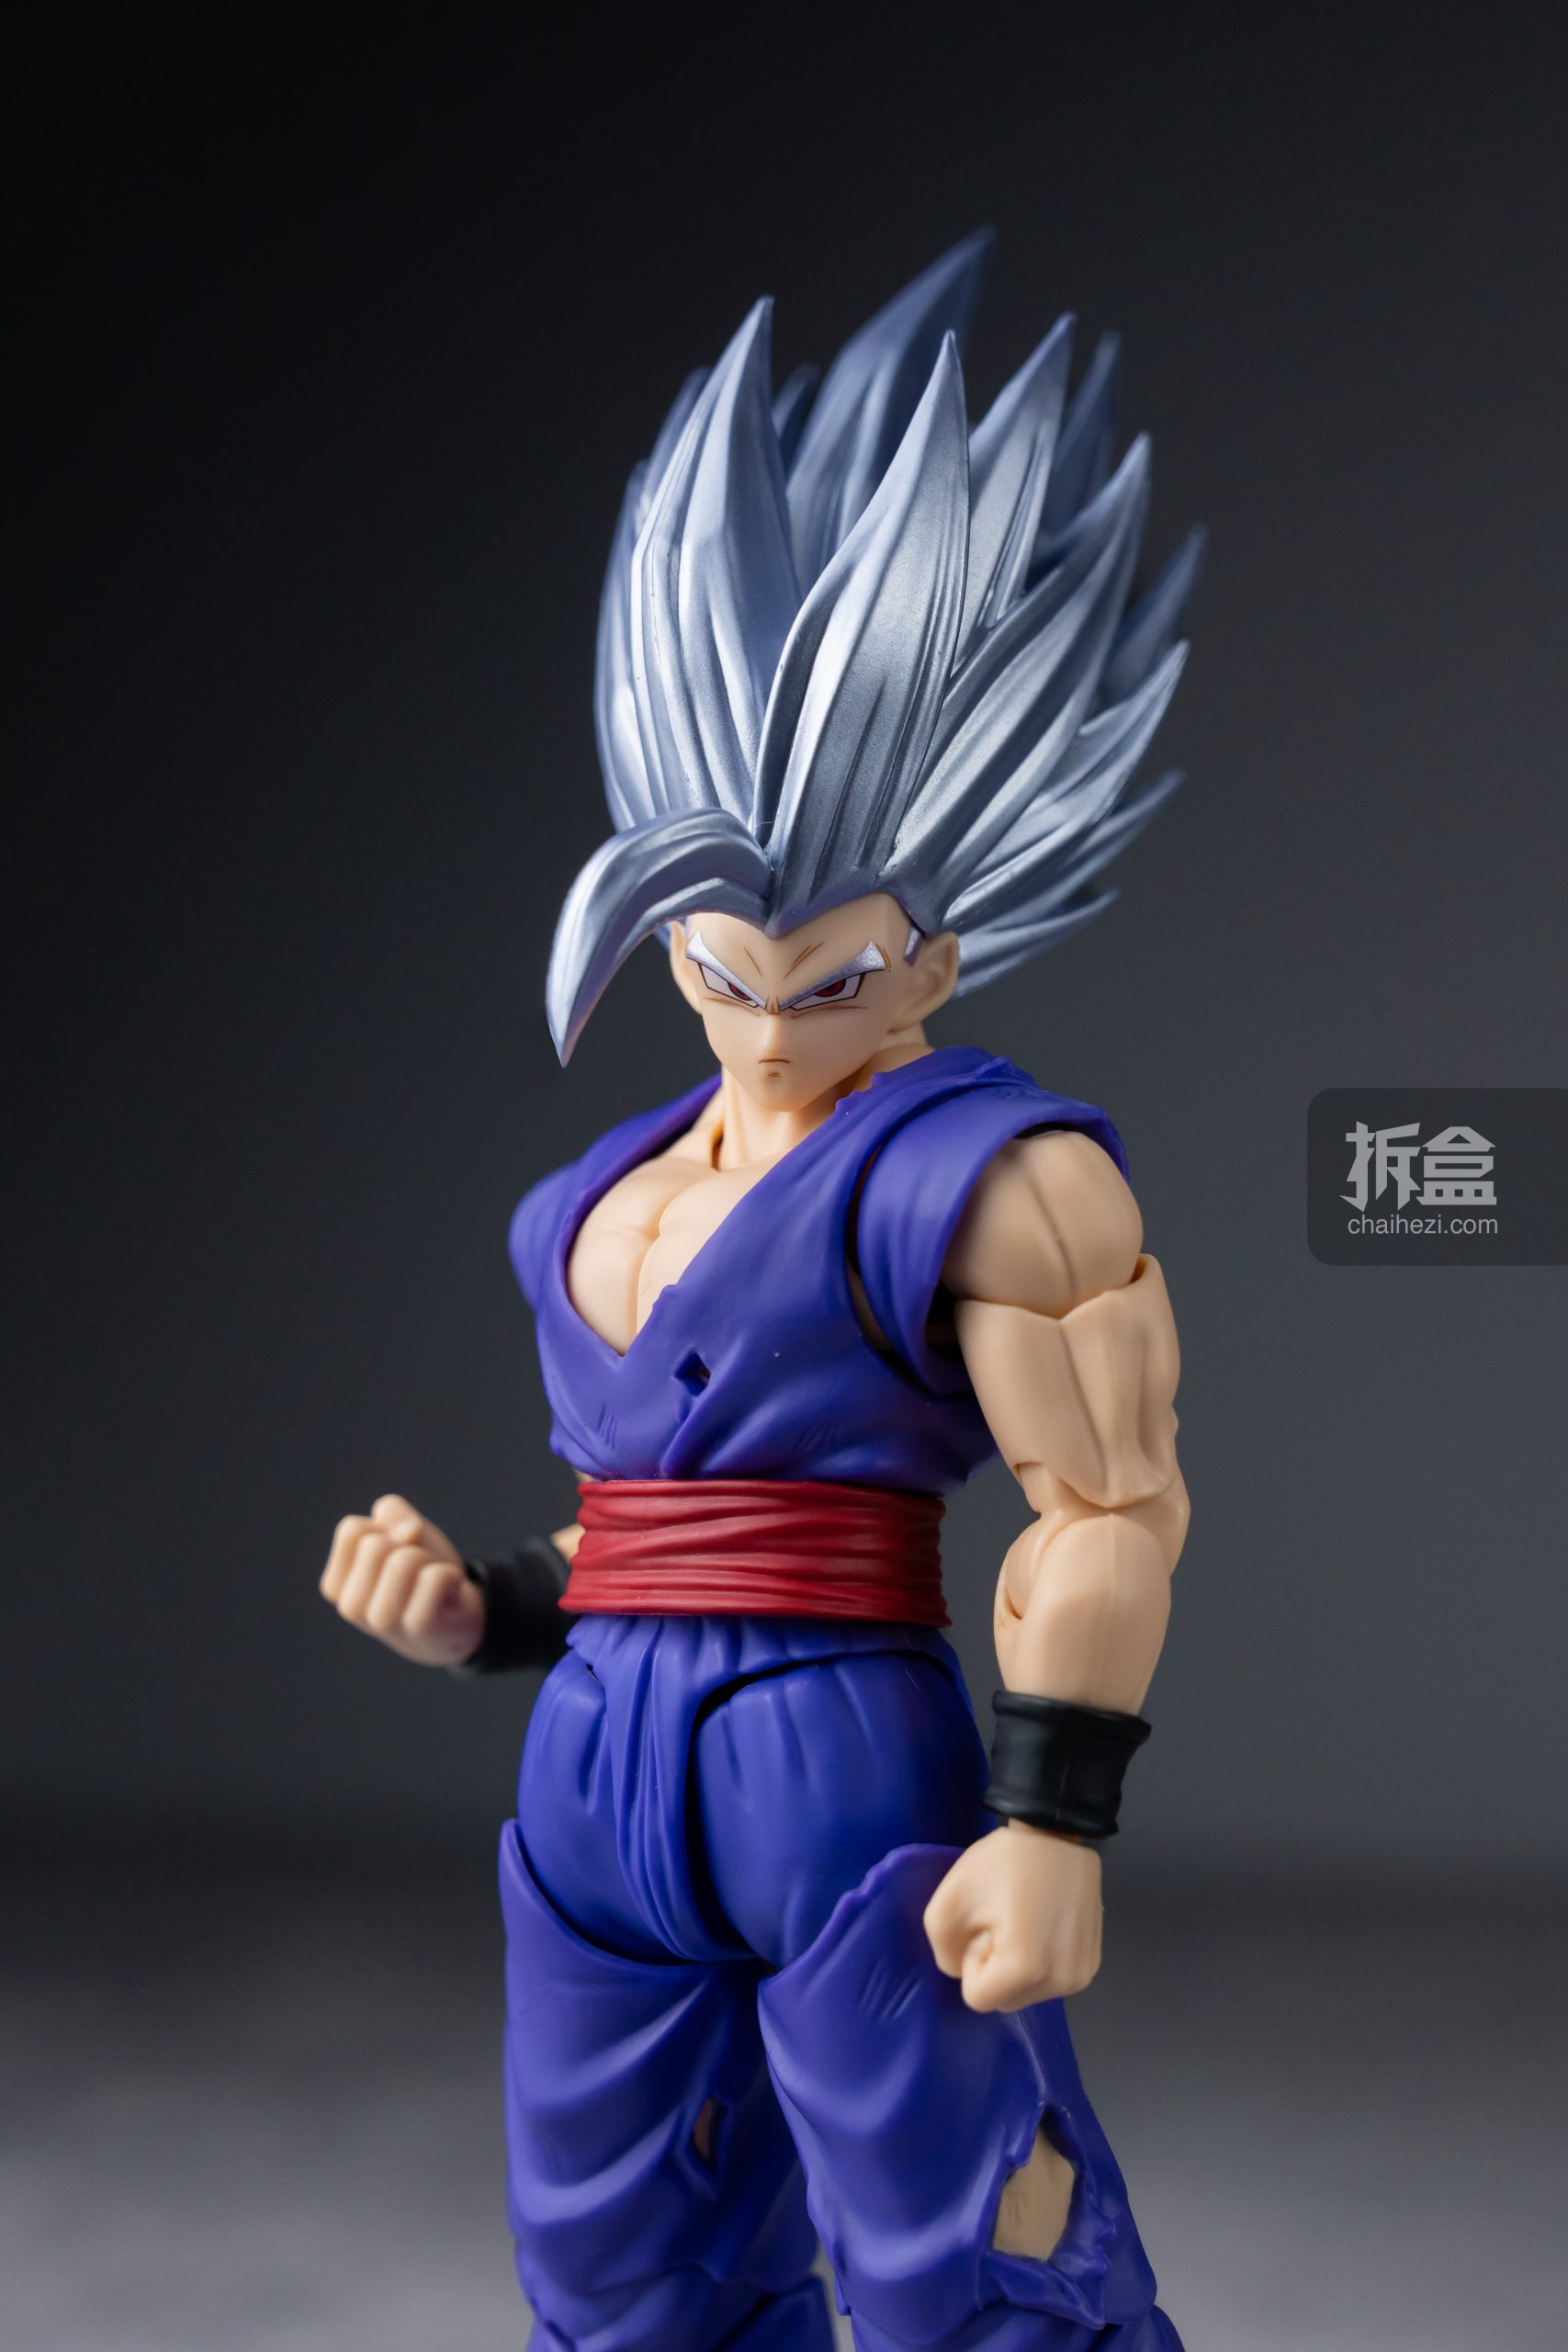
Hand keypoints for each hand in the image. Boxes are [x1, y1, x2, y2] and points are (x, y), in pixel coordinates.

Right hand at [319, 1493, 484, 1666]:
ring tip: (431, 1582)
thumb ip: (393, 1513)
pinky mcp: (418, 1628)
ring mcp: (382, 1622)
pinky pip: (434, 1578)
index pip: (351, 1530)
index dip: (384, 1530)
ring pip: (403, 1560)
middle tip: (417, 1571)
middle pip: (374, 1544)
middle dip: (406, 1545)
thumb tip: (409, 1530)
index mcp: (336, 1585)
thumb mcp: (402, 1531)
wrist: (453, 1622)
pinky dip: (450, 1573)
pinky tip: (449, 1593)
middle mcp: (351, 1607)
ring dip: (428, 1560)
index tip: (397, 1552)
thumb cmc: (419, 1573)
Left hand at [923, 1823, 1102, 2010]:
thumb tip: (961, 1970)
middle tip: (1003, 1921)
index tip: (985, 1925)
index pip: (978, 1997)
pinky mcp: (1092, 1964)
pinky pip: (1051, 1980)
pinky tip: (1043, 1923)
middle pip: (1005, 2000)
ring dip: (1018, 1967)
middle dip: (995, 1968)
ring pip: (1028, 1993)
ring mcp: (1081, 1975)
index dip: (973, 1960)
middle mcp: (1060, 1983)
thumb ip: (942, 1951)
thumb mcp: (949, 1900)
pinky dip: (1041, 1962)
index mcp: (1026, 1970)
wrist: (1056, 1833)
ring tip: (1024, 1919)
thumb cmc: (1004, 1863)